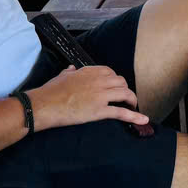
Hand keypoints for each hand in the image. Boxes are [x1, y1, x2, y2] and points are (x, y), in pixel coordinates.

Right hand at [29, 64, 149, 130]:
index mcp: (89, 71)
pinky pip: (121, 112)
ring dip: (132, 100)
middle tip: (125, 98)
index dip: (116, 80)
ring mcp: (100, 95)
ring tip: (133, 106)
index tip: (116, 87)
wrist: (44, 105)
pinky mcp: (99, 110)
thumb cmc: (50, 91)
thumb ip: (69, 72)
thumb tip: (71, 69)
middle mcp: (98, 81)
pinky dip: (134, 116)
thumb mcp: (61, 76)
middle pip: (121, 82)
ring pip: (125, 94)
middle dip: (125, 90)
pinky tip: (143, 119)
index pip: (111, 72)